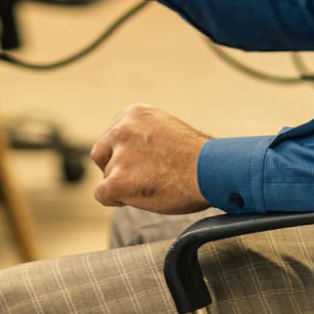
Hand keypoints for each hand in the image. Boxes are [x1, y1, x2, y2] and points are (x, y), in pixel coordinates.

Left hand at [89, 104, 210, 213]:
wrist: (211, 171)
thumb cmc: (199, 158)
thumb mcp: (167, 130)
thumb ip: (144, 136)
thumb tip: (132, 154)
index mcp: (134, 113)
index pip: (112, 136)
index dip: (125, 153)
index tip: (143, 162)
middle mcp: (122, 129)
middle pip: (102, 154)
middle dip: (116, 167)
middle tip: (140, 178)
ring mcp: (119, 155)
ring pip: (107, 176)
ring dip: (124, 185)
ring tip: (153, 186)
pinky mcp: (118, 180)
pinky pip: (102, 194)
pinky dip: (116, 199)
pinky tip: (137, 198)